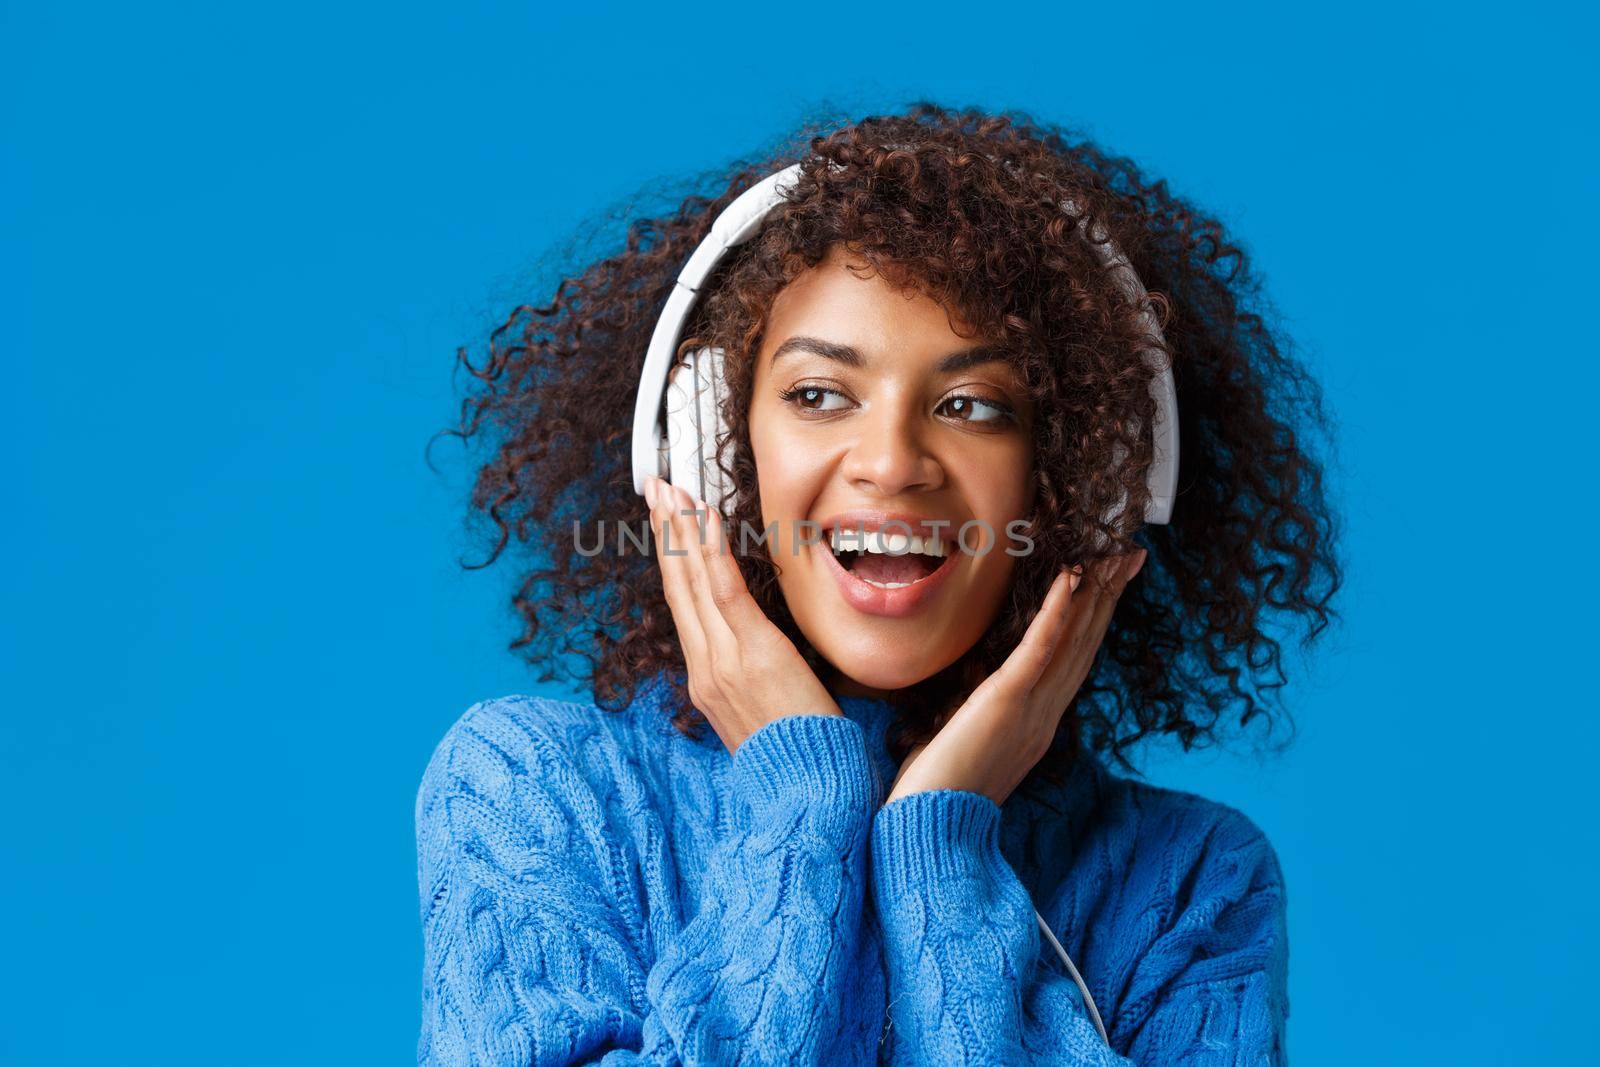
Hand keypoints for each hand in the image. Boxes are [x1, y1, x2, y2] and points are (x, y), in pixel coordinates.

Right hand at [645, 474, 841, 753]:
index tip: (666, 523)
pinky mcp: (752, 654)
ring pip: (692, 583)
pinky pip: (724, 593)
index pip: (684, 607)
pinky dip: (711, 552)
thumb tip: (760, 655)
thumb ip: (754, 680)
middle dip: (665, 533)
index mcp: (707, 681)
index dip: (672, 561)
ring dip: (681, 530)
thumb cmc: (800, 757)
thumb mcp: (765, 716)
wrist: (808, 792)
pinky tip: (704, 519)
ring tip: (672, 490)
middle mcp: (705, 668)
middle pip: (677, 587)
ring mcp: (722, 662)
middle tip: (657, 489)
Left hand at [885, 549, 1147, 806]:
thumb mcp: (971, 749)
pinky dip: (1056, 613)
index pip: (1075, 661)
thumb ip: (984, 720)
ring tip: (1110, 554)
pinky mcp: (1005, 703)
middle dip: (1109, 595)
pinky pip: (1038, 651)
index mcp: (1038, 725)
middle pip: (1086, 643)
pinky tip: (1070, 579)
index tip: (1110, 584)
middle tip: (1129, 553)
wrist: (932, 837)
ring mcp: (1031, 710)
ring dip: (1094, 593)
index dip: (1095, 619)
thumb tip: (976, 701)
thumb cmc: (938, 797)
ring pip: (1072, 641)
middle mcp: (1045, 716)